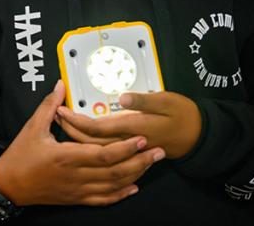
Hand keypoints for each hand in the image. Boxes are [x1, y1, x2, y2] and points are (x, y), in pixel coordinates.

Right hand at [0, 81, 163, 206]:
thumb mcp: (33, 127)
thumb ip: (50, 106)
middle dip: (140, 161)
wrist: (9, 185)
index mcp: (66, 157)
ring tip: (151, 164)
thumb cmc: (20, 155)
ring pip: (113, 186)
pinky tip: (133, 187)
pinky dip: (120, 195)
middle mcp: (75, 176)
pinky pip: (103, 199)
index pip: (104, 155)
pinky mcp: (76, 198)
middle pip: (115, 172)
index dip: (125, 148)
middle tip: (159, 151)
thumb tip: (61, 85)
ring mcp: (77, 190)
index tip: (142, 138)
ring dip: (135, 176)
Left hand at [56, 91, 201, 158]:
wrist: (198, 136)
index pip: (97, 128)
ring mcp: (130, 150)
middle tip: (55, 116)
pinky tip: (82, 141)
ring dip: (77, 139)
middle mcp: (129, 142)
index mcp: (134, 128)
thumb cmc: (182, 115)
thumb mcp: (166, 101)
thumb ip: (143, 100)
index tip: (61, 109)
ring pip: (97, 150)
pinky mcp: (132, 152)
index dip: (76, 120)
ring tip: (63, 126)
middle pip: (91, 142)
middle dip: (71, 129)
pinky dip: (91, 148)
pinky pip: (107, 154)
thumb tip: (123, 97)